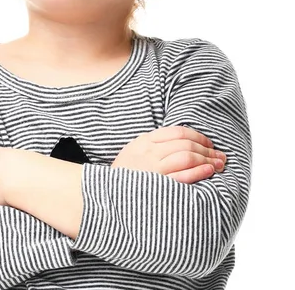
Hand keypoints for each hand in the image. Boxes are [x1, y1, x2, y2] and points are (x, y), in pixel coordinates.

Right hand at [111, 125, 226, 183]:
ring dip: (207, 159)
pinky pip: (183, 176)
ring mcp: (153, 169)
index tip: (209, 144)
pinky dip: (199, 171)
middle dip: (207, 149)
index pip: (177, 132)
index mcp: (144, 141)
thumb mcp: (133, 152)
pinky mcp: (158, 186)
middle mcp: (149, 152)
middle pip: (185, 144)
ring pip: (187, 157)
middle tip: (220, 156)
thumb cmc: (124, 176)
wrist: (106, 197)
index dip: (198, 136)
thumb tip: (183, 142)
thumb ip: (153, 145)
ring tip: (219, 164)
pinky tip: (209, 171)